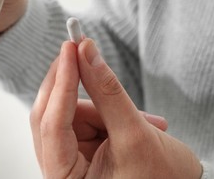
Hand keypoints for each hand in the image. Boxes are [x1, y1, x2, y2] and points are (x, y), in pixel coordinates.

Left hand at [30, 39, 202, 177]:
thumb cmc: (160, 175)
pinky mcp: (78, 150)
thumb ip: (107, 91)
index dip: (63, 83)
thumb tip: (86, 51)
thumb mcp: (134, 133)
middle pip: (52, 116)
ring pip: (70, 113)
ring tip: (146, 123)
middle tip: (83, 49)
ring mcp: (67, 160)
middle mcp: (59, 171)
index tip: (71, 48)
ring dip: (103, 107)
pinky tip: (137, 123)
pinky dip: (106, 112)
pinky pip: (82, 117)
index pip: (53, 125)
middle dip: (73, 84)